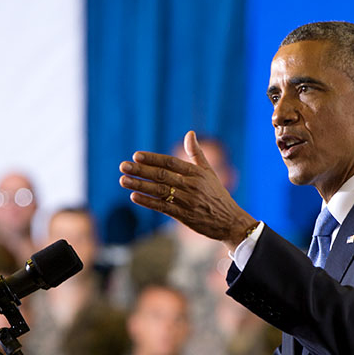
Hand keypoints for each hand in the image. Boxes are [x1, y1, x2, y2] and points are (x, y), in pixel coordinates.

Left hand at [120, 131, 256, 250]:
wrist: (230, 221)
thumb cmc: (217, 195)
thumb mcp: (209, 172)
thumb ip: (196, 153)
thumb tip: (189, 133)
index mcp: (196, 173)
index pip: (170, 162)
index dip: (153, 159)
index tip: (136, 156)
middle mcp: (191, 185)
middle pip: (162, 176)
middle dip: (141, 170)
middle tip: (123, 166)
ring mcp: (187, 201)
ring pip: (159, 191)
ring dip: (140, 185)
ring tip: (123, 180)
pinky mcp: (184, 216)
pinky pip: (163, 207)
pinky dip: (148, 202)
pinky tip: (134, 196)